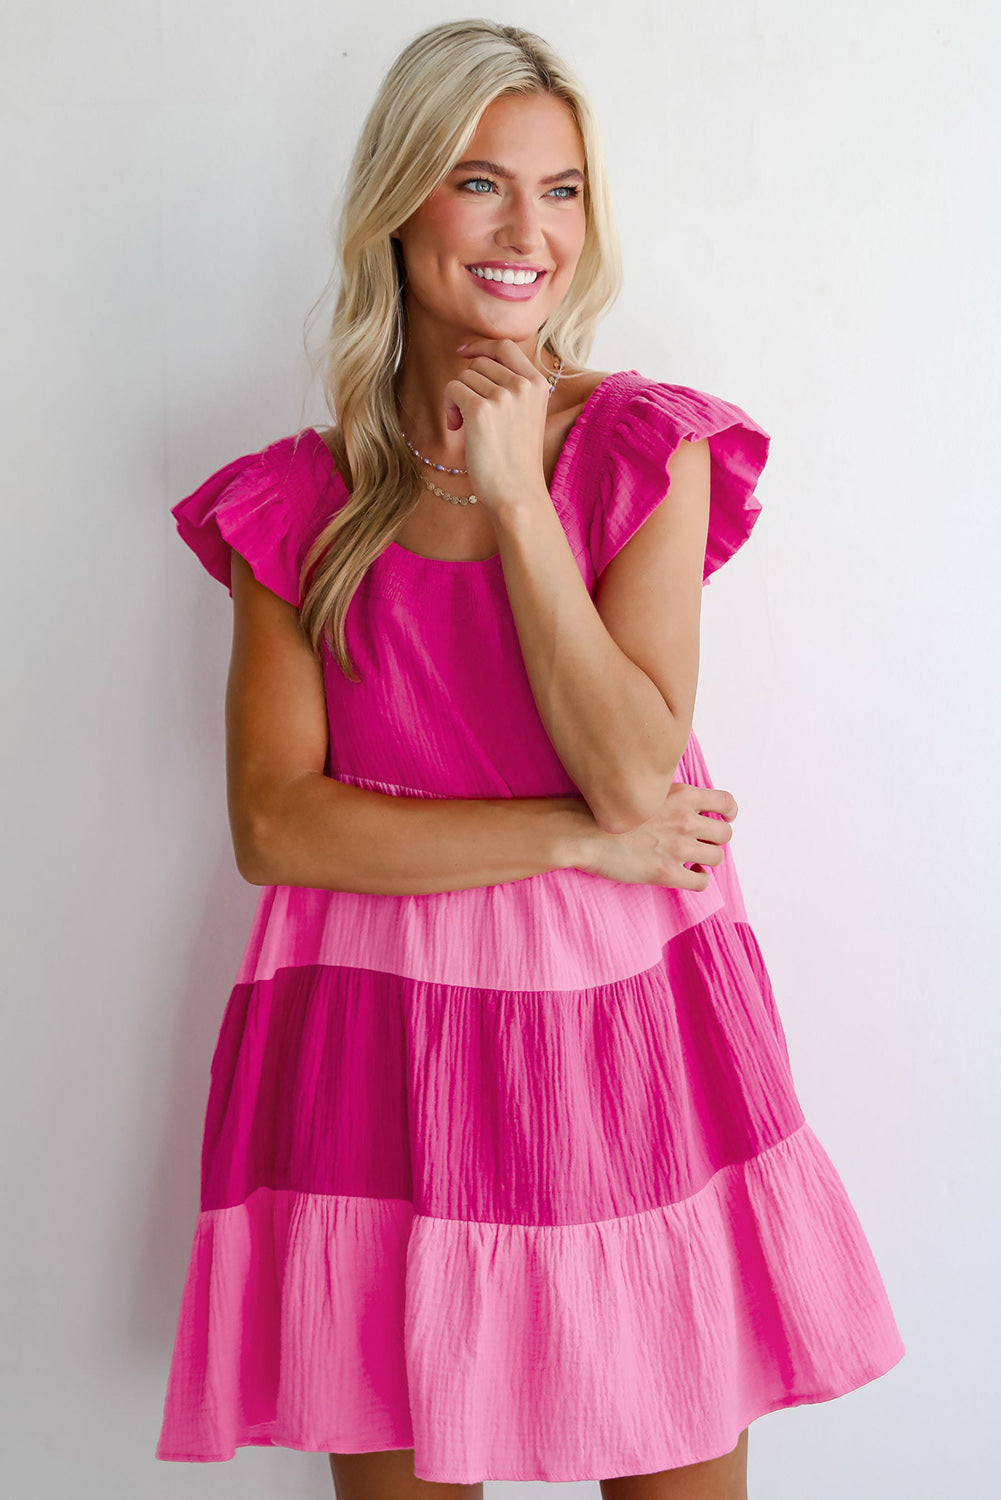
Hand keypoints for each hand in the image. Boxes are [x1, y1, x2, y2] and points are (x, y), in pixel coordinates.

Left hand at [444, 337, 552, 512]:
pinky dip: (449, 408)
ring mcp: (503, 396)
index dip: (481, 346)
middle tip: (469, 415)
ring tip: (467, 427)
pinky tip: (458, 428)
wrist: (517, 493)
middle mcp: (523, 385)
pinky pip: (452, 390)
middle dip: (468, 385)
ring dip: (458, 399)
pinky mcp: (481, 410)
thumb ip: (513, 387)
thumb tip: (476, 359)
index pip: (505, 346)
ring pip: (464, 377)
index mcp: (538, 384)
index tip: (463, 353)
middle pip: (479, 364)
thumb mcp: (526, 414)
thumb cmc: (516, 459)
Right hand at [578, 783, 738, 889]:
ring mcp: (678, 847)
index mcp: (681, 795)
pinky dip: (698, 879)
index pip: (726, 803)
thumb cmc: (603, 808)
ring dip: (707, 859)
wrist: (579, 831)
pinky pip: (702, 882)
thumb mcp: (642, 788)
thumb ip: (667, 795)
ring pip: (717, 857)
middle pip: (725, 833)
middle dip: (715, 839)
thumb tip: (680, 805)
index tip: (721, 818)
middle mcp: (685, 820)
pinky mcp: (667, 873)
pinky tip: (687, 875)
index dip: (727, 813)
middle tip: (701, 842)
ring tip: (693, 860)